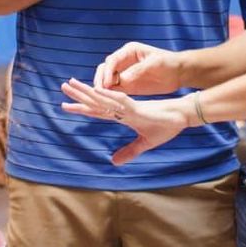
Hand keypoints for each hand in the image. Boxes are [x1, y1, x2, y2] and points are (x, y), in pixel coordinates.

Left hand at [60, 76, 189, 164]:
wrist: (182, 117)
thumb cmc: (167, 126)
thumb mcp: (145, 143)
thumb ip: (129, 151)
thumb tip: (113, 162)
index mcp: (123, 115)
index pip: (98, 111)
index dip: (82, 108)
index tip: (66, 106)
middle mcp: (123, 108)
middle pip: (96, 101)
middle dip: (79, 95)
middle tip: (63, 87)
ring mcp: (129, 107)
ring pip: (104, 97)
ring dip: (87, 91)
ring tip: (72, 83)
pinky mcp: (138, 108)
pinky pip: (120, 100)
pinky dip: (108, 96)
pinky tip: (96, 91)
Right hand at [94, 41, 180, 94]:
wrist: (179, 72)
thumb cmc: (168, 63)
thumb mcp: (154, 64)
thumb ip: (138, 70)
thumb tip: (122, 79)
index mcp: (129, 51)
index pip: (112, 61)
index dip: (107, 72)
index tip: (106, 84)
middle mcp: (124, 61)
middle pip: (105, 69)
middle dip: (100, 79)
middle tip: (99, 92)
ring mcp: (125, 73)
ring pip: (107, 80)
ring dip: (102, 88)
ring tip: (101, 99)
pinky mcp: (128, 85)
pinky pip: (114, 89)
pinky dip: (109, 94)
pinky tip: (108, 102)